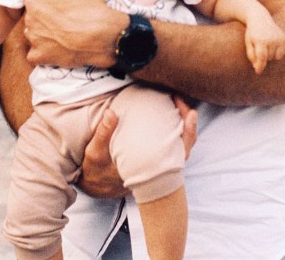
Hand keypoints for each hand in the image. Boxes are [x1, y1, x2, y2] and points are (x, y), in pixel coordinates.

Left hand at [23, 0, 125, 68]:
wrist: (105, 36)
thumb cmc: (89, 4)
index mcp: (34, 1)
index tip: (63, 0)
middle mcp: (30, 21)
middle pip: (35, 15)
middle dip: (46, 14)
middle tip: (67, 14)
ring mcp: (36, 41)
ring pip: (35, 34)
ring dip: (44, 32)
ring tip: (65, 29)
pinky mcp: (43, 58)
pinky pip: (37, 54)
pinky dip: (44, 51)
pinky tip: (59, 46)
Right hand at [77, 96, 197, 198]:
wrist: (95, 184)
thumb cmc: (96, 169)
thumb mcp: (95, 153)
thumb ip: (103, 134)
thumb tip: (111, 113)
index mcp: (148, 169)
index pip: (178, 154)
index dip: (188, 134)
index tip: (189, 113)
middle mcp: (156, 170)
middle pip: (183, 149)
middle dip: (189, 125)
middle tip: (181, 100)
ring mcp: (155, 165)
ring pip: (179, 148)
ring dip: (183, 126)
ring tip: (178, 103)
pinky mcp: (151, 160)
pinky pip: (170, 146)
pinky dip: (174, 130)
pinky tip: (170, 113)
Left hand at [245, 17, 284, 74]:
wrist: (260, 18)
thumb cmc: (252, 33)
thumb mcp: (248, 43)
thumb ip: (251, 55)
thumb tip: (257, 68)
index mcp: (260, 40)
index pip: (262, 58)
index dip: (260, 66)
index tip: (258, 72)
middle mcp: (271, 39)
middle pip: (268, 58)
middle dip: (263, 57)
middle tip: (259, 48)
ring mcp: (279, 38)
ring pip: (275, 57)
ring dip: (270, 55)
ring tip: (265, 46)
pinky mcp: (284, 38)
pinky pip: (282, 53)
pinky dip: (277, 53)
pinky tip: (272, 46)